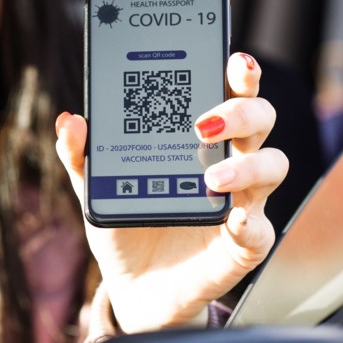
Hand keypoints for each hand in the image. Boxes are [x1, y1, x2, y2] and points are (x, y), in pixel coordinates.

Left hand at [55, 53, 287, 331]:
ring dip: (246, 166)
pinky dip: (251, 223)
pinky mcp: (243, 244)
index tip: (233, 58)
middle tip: (203, 123)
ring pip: (273, 165)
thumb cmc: (125, 221)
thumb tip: (70, 121)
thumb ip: (80, 154)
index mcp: (199, 136)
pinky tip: (231, 219)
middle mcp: (230, 160)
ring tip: (208, 177)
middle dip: (241, 110)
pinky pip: (260, 229)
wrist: (132, 284)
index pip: (229, 92)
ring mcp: (241, 201)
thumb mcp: (94, 185)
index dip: (240, 72)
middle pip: (260, 118)